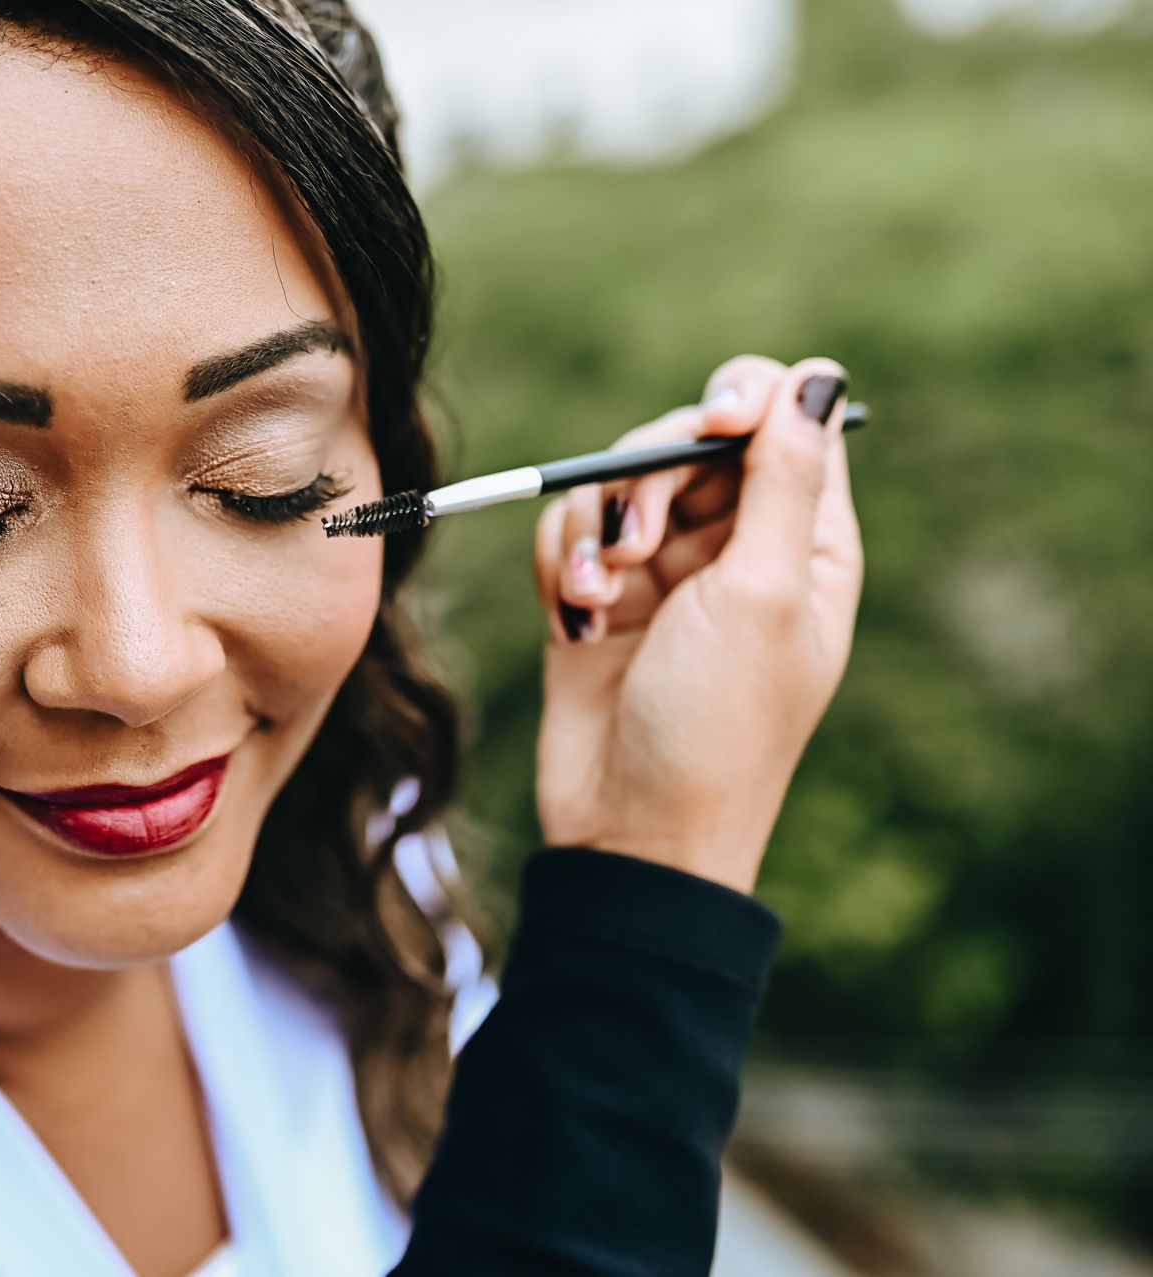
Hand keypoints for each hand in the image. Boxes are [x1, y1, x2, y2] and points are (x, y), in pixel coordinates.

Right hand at [530, 355, 863, 892]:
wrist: (633, 829)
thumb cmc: (719, 724)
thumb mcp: (762, 592)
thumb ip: (782, 478)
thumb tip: (817, 372)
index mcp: (804, 542)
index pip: (782, 422)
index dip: (742, 404)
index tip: (714, 427)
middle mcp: (734, 546)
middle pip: (685, 442)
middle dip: (648, 477)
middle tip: (637, 541)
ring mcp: (662, 574)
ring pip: (614, 483)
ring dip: (594, 528)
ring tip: (598, 596)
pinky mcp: (596, 600)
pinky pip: (568, 534)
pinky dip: (563, 564)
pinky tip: (575, 620)